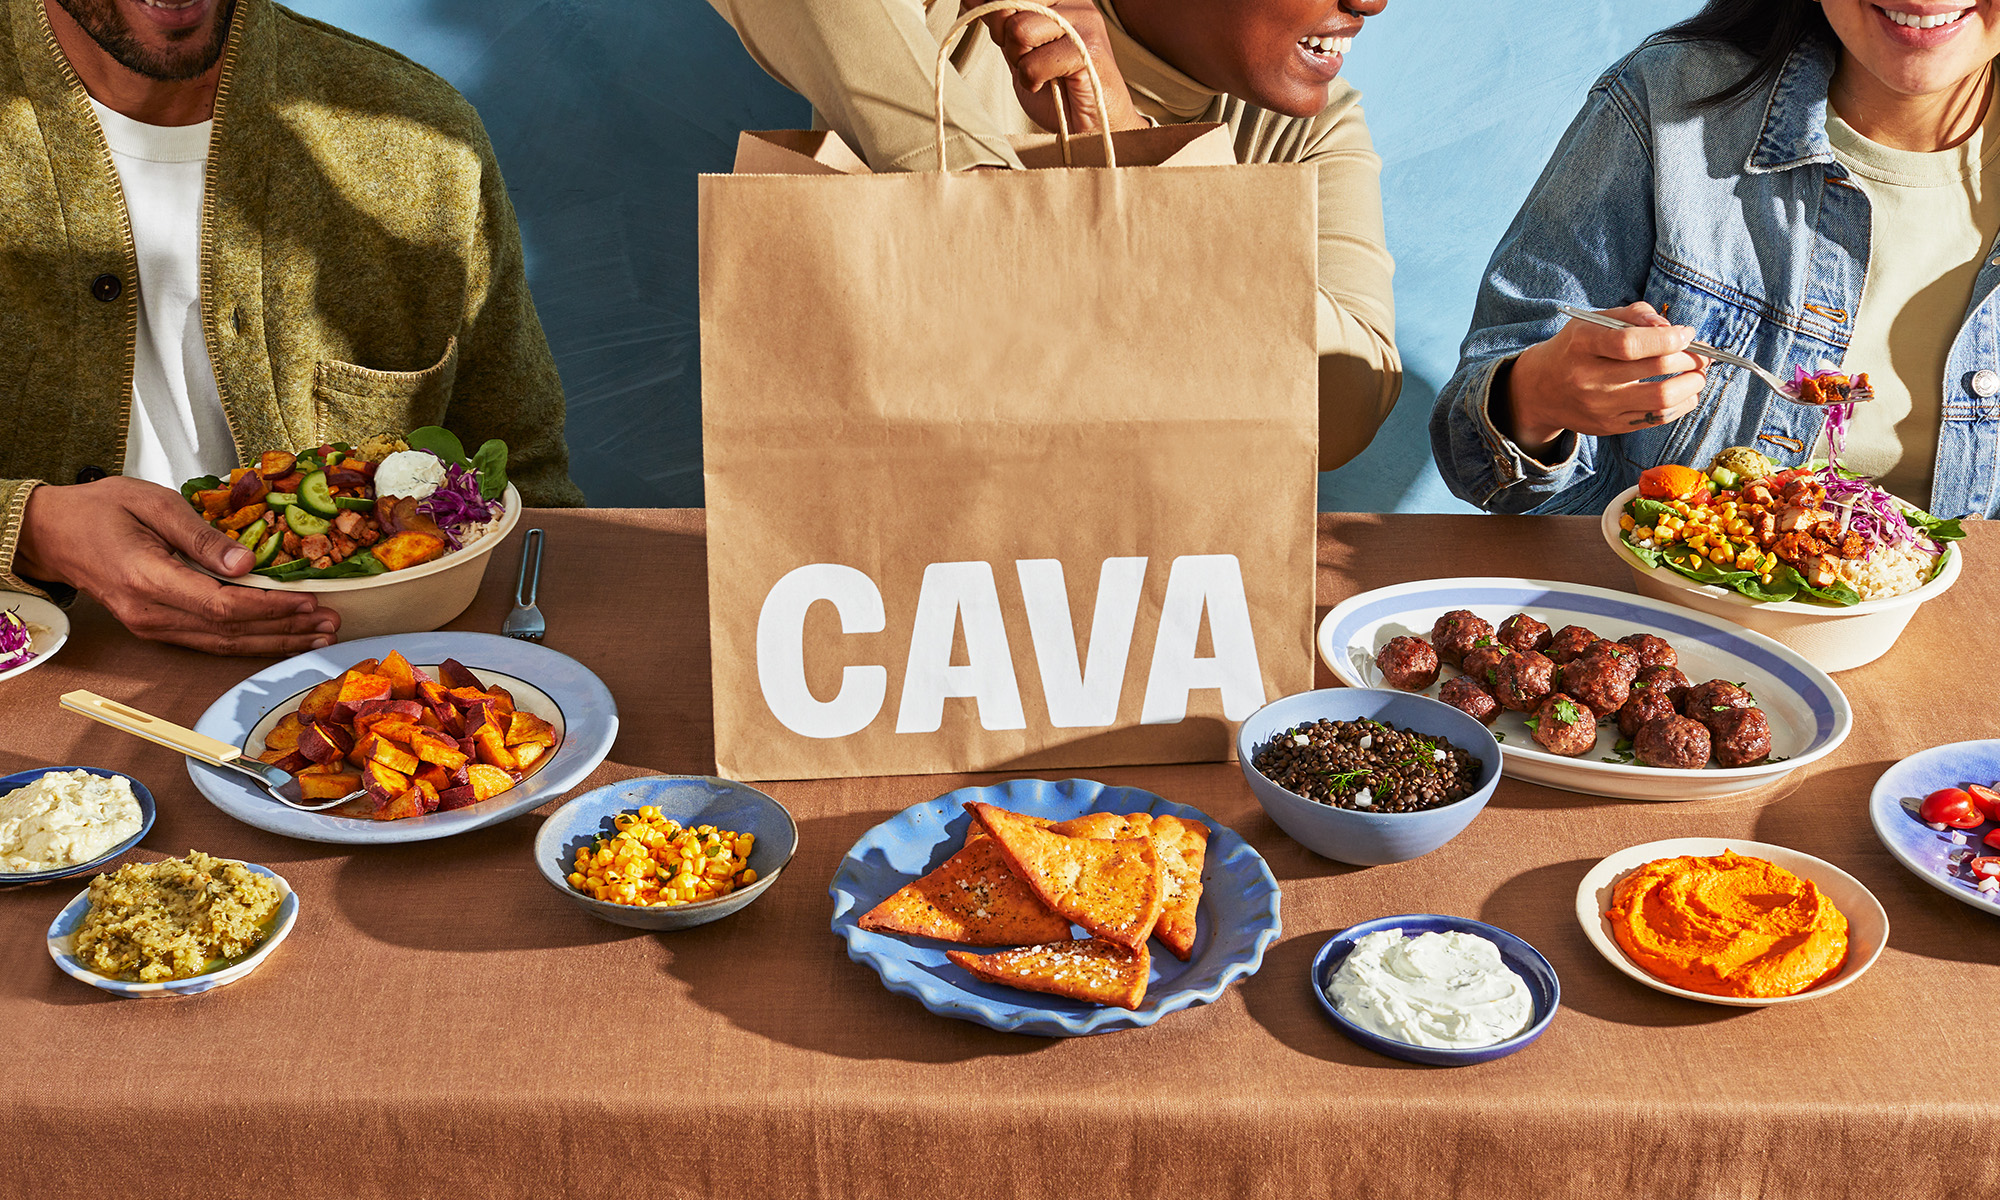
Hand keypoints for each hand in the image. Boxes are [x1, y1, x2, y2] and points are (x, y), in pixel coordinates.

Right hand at [15, 476, 339, 655]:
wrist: (54, 533)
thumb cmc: (101, 510)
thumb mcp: (154, 504)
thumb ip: (202, 536)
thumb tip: (248, 564)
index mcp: (149, 579)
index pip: (223, 606)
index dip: (271, 608)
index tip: (309, 601)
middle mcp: (150, 613)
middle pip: (229, 632)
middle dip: (285, 630)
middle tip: (330, 624)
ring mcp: (152, 626)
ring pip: (222, 644)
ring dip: (273, 641)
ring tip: (316, 634)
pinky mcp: (156, 628)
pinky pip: (209, 641)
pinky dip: (248, 640)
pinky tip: (279, 636)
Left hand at [965, 0, 1146, 135]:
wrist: (1091, 128)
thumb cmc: (1058, 90)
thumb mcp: (1020, 50)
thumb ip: (1001, 22)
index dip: (994, 11)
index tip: (1003, 37)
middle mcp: (1075, 2)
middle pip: (1011, 4)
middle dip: (1007, 38)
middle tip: (1026, 60)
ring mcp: (1084, 24)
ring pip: (1019, 31)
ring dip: (1021, 62)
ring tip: (1040, 74)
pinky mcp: (1089, 51)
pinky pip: (1034, 63)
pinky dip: (1032, 81)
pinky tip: (1047, 85)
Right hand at [1501, 302, 1709, 451]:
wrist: (1540, 390)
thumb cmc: (1575, 348)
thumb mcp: (1593, 321)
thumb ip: (1634, 315)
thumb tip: (1672, 328)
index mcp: (1583, 344)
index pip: (1631, 343)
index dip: (1668, 338)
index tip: (1687, 333)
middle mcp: (1588, 378)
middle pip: (1654, 369)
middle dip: (1690, 359)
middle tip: (1702, 354)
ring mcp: (1599, 406)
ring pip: (1662, 399)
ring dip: (1692, 384)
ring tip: (1698, 374)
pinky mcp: (1609, 426)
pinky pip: (1656, 419)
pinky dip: (1681, 404)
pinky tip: (1686, 393)